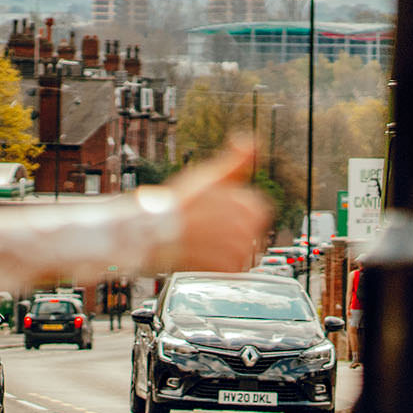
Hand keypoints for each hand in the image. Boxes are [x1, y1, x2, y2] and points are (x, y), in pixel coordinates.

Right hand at [157, 138, 271, 273]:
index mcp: (246, 204)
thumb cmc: (176, 204)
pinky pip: (233, 268)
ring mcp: (237, 251)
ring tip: (204, 242)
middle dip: (235, 230)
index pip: (260, 209)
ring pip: (243, 251)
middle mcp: (246, 228)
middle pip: (253, 232)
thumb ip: (236, 161)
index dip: (240, 209)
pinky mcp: (226, 269)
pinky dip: (220, 265)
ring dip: (226, 248)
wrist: (151, 233)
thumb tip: (250, 143)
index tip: (222, 211)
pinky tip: (203, 256)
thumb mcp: (208, 175)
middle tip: (210, 228)